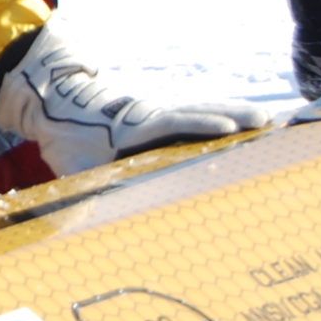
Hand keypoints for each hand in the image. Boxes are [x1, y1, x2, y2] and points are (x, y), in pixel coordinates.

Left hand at [0, 24, 271, 172]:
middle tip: (267, 120)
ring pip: (200, 108)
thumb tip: (83, 218)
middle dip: (232, 115)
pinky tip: (239, 119)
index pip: (173, 122)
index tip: (227, 128)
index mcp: (135, 124)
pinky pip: (193, 112)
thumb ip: (83, 188)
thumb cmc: (63, 136)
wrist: (53, 102)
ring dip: (232, 112)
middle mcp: (152, 113)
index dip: (199, 124)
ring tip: (266, 118)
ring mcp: (158, 111)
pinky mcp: (159, 114)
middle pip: (198, 110)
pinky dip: (218, 114)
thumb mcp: (69, 163)